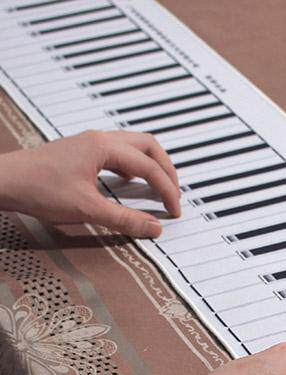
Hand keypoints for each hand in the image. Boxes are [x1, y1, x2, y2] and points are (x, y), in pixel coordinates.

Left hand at [0, 130, 180, 237]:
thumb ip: (125, 219)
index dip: (167, 190)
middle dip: (167, 170)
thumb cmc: (38, 189)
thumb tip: (154, 228)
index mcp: (104, 147)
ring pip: (134, 146)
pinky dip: (134, 166)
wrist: (3, 181)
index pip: (150, 166)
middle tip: (174, 194)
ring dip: (152, 165)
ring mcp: (89, 143)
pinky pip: (119, 152)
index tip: (174, 211)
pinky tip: (131, 182)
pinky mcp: (81, 151)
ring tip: (159, 187)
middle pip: (148, 145)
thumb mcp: (87, 209)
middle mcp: (99, 139)